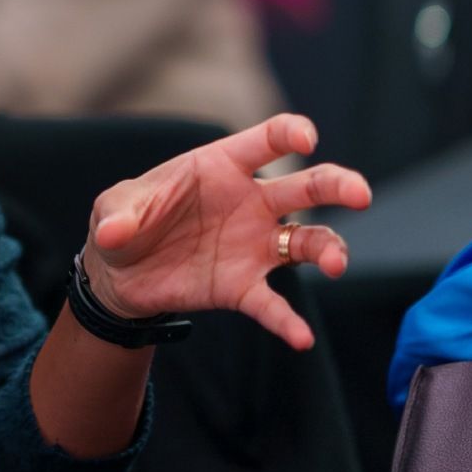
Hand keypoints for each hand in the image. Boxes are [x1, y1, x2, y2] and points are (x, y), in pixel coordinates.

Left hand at [80, 114, 372, 350]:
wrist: (120, 274)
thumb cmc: (125, 222)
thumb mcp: (112, 208)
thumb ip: (118, 214)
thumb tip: (116, 231)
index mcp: (220, 166)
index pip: (266, 141)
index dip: (289, 133)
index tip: (306, 138)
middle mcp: (250, 202)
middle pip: (306, 187)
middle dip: (336, 185)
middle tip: (359, 194)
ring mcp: (254, 245)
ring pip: (309, 241)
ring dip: (329, 249)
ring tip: (336, 265)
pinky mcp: (244, 286)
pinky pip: (273, 303)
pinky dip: (287, 321)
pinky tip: (301, 337)